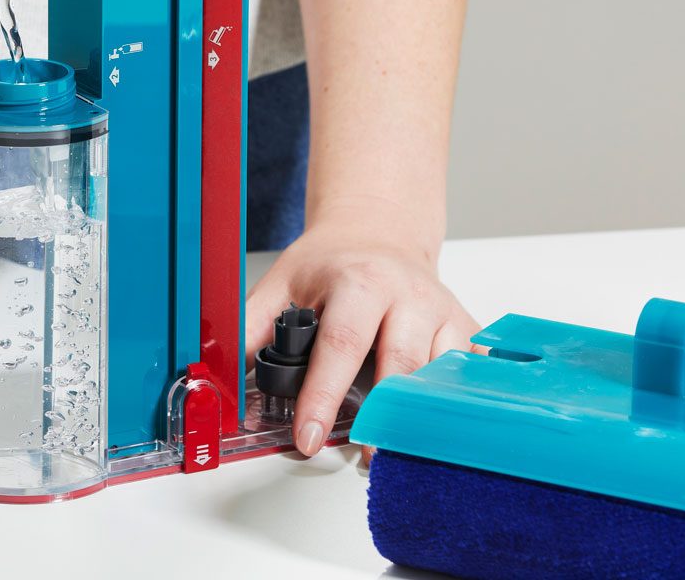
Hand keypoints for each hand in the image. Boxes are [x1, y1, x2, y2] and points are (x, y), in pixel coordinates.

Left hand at [246, 210, 479, 458]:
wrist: (379, 230)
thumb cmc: (332, 260)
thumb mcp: (284, 282)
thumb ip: (252, 325)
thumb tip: (219, 369)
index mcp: (360, 281)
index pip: (341, 345)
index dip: (323, 395)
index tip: (308, 435)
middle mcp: (408, 294)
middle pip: (400, 363)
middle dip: (383, 413)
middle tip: (366, 454)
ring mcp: (443, 312)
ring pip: (437, 374)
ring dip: (418, 414)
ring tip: (397, 449)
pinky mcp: (465, 328)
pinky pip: (463, 374)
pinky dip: (451, 401)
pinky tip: (435, 425)